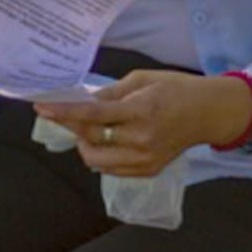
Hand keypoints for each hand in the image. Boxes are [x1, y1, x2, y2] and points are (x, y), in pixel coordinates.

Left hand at [34, 71, 251, 177]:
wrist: (209, 113)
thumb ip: (109, 92)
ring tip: (90, 130)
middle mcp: (141, 139)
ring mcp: (145, 159)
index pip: (92, 115)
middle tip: (66, 116)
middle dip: (71, 127)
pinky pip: (110, 169)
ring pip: (95, 161)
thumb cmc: (176, 89)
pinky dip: (101, 155)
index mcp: (140, 111)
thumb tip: (83, 101)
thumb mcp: (142, 80)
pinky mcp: (148, 170)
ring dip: (84, 145)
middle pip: (89, 139)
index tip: (42, 108)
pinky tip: (107, 140)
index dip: (63, 112)